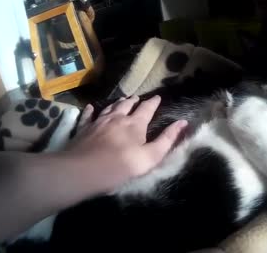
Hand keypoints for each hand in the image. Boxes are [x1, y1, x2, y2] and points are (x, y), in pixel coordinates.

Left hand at [66, 95, 187, 192]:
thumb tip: (182, 122)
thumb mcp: (151, 156)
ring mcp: (99, 121)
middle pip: (127, 105)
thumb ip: (167, 139)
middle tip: (138, 98)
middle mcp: (117, 118)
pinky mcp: (84, 129)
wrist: (84, 170)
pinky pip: (89, 115)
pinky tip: (92, 107)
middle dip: (134, 101)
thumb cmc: (122, 165)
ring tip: (122, 100)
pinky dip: (92, 110)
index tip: (158, 97)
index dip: (153, 103)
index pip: (147, 109)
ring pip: (110, 107)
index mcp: (135, 124)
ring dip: (117, 103)